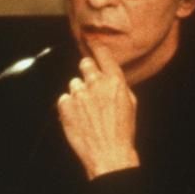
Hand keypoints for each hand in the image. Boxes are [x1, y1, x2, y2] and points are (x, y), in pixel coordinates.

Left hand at [55, 44, 139, 179]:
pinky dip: (69, 106)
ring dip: (79, 93)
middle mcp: (95, 84)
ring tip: (87, 111)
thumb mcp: (130, 104)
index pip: (103, 54)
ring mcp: (78, 94)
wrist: (108, 153)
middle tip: (90, 83)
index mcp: (115, 82)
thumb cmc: (122, 131)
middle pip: (84, 63)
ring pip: (74, 84)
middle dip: (86, 69)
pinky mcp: (64, 105)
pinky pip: (64, 98)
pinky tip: (78, 118)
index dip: (96, 46)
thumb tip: (110, 77)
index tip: (91, 40)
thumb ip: (119, 86)